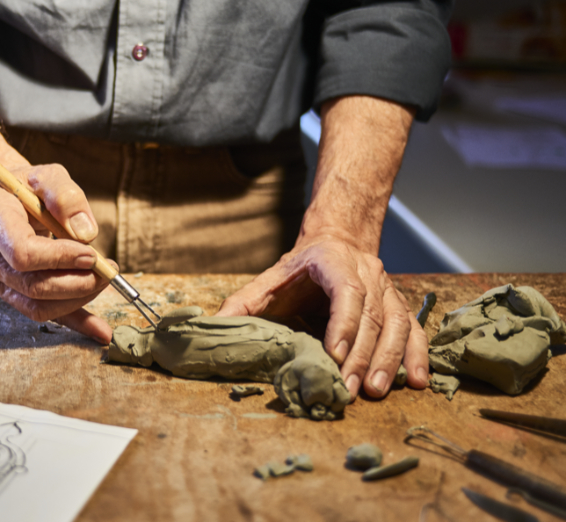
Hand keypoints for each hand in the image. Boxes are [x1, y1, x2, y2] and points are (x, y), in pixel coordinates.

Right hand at [0, 163, 113, 343]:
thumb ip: (66, 196)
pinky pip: (41, 313)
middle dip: (76, 283)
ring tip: (103, 280)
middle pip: (31, 285)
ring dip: (77, 300)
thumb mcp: (49, 174)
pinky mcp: (8, 291)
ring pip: (35, 306)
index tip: (90, 254)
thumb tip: (86, 233)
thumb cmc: (28, 184)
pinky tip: (100, 330)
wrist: (5, 196)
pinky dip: (73, 322)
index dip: (59, 259)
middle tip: (107, 271)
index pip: (22, 252)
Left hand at [216, 233, 427, 398]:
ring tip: (376, 390)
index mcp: (332, 262)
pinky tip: (418, 381)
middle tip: (350, 388)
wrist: (335, 242)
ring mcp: (387, 290)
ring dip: (388, 359)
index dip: (343, 324)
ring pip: (397, 324)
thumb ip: (242, 304)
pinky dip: (418, 356)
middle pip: (371, 315)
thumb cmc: (298, 270)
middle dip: (361, 355)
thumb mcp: (267, 282)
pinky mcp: (398, 306)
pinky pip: (414, 330)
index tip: (334, 355)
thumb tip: (213, 327)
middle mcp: (367, 273)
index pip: (346, 292)